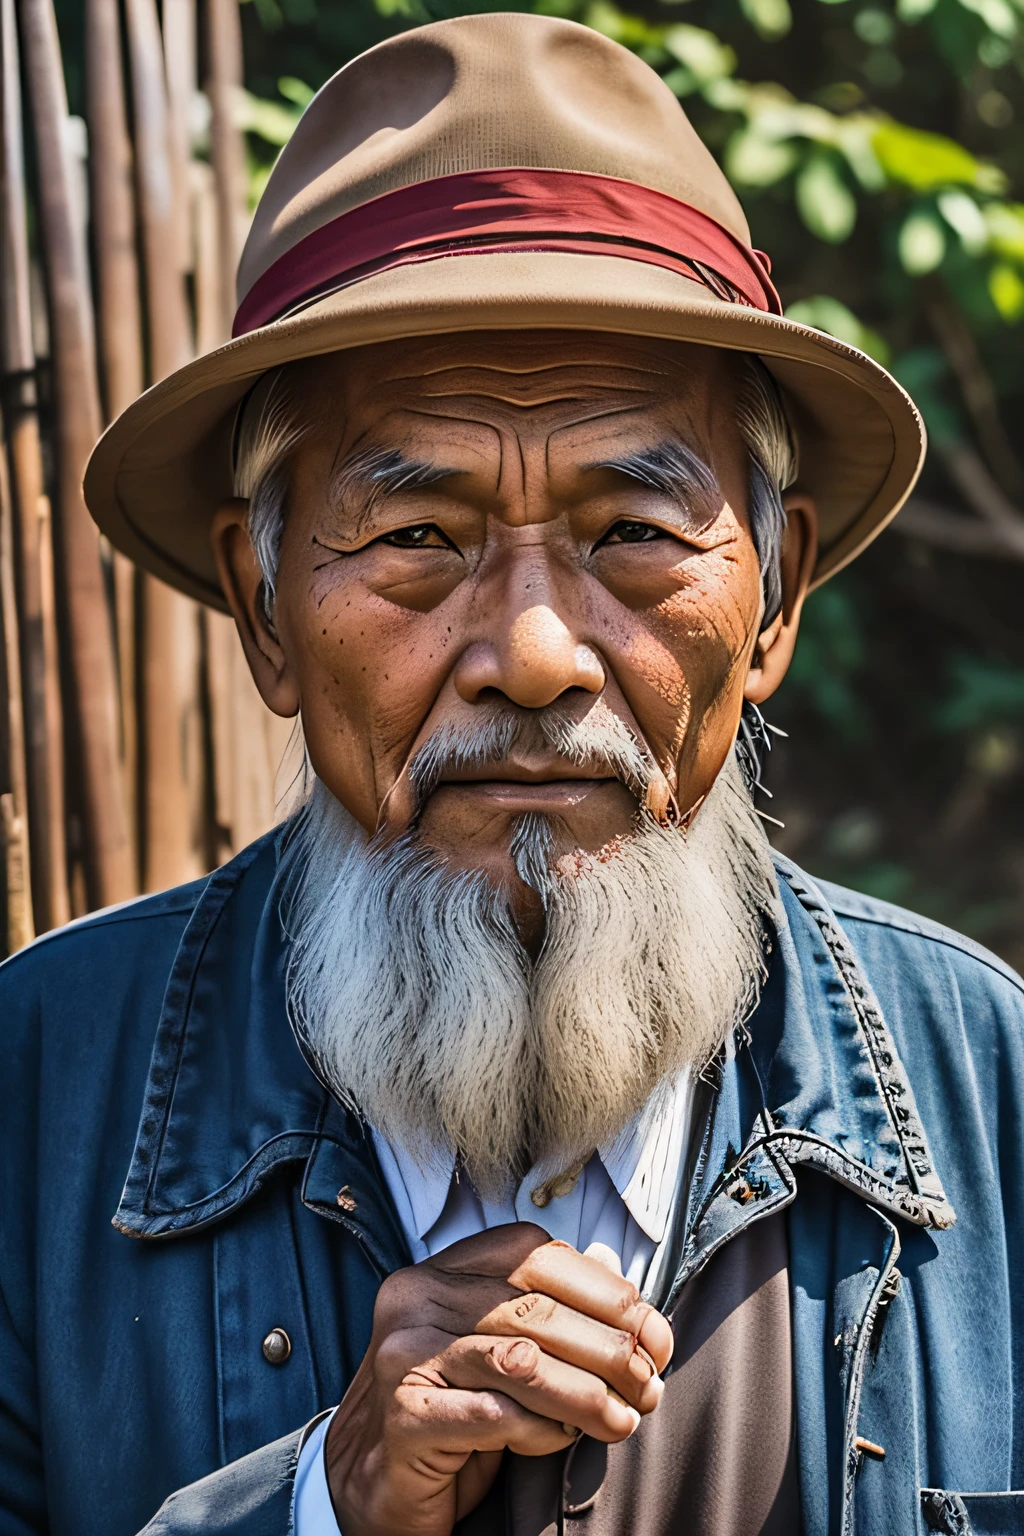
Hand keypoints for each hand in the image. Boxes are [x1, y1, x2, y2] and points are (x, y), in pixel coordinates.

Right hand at [324, 1223, 672, 1535]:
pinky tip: (563, 1440)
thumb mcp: (497, 1348)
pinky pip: (497, 1415)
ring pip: (522, 1360)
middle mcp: (417, 1298)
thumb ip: (546, 1307)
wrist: (371, 1484)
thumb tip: (615, 1269)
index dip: (604, 1291)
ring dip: (588, 1394)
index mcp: (442, 1269)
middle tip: (650, 1385)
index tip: (652, 1333)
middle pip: (536, 1308)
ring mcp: (405, 1355)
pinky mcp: (405, 1416)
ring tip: (624, 1419)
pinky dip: (543, 1429)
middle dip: (611, 1349)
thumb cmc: (448, 1411)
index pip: (535, 1254)